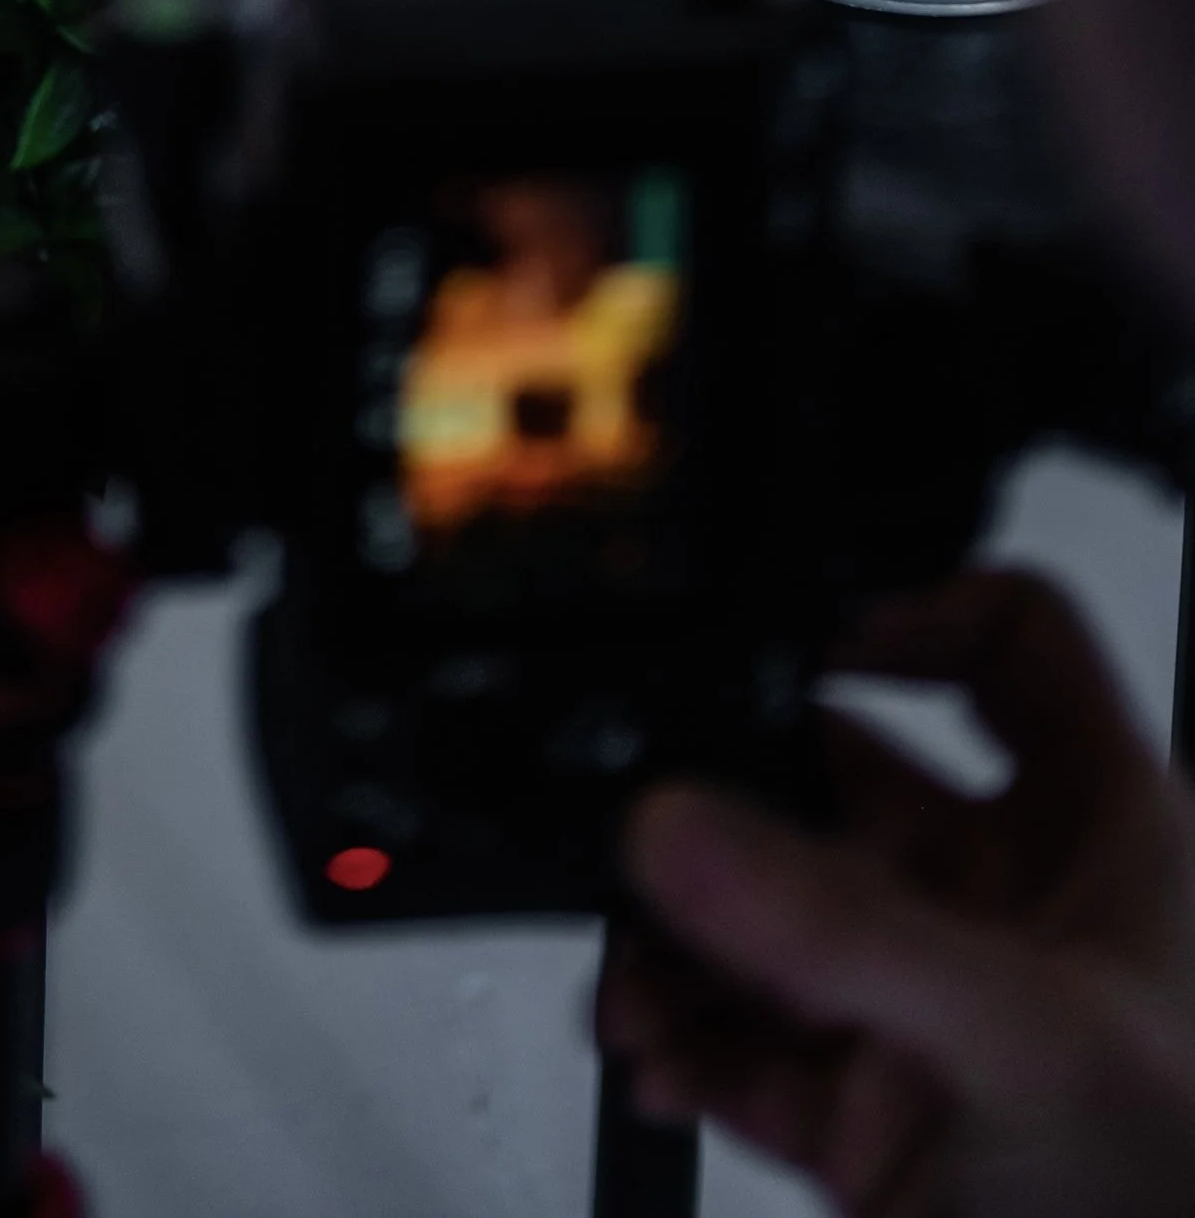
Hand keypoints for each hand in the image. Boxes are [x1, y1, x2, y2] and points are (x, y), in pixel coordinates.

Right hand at [598, 572, 1194, 1213]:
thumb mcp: (1021, 1036)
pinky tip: (655, 1050)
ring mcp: (933, 1008)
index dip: (910, 613)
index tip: (797, 638)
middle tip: (650, 833)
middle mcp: (1009, 904)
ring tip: (633, 982)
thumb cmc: (1179, 1199)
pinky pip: (746, 1043)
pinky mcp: (873, 1114)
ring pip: (773, 920)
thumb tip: (681, 825)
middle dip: (726, 803)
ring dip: (681, 938)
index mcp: (1096, 837)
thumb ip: (839, 928)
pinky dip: (683, 1040)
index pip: (1011, 650)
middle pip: (837, 781)